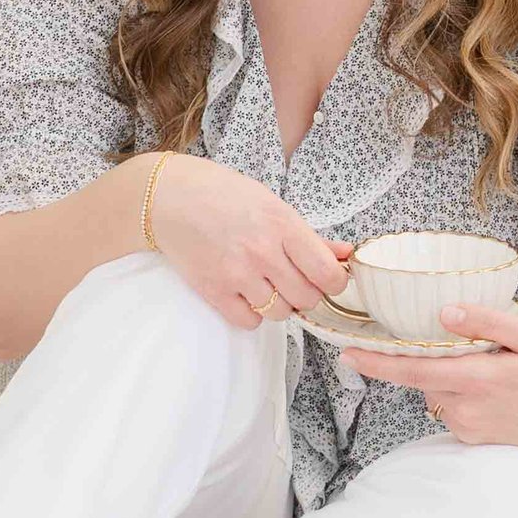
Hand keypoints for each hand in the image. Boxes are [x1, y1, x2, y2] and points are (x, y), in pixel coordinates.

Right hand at [144, 154, 355, 332]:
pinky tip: (246, 293)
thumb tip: (348, 255)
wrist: (170, 198)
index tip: (329, 279)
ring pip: (281, 313)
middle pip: (307, 298)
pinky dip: (253, 314)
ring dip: (280, 304)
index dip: (335, 282)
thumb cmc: (224, 195)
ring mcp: (237, 274)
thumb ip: (312, 237)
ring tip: (268, 284)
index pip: (327, 273)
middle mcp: (263, 252)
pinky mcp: (214, 291)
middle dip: (307, 293)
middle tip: (295, 280)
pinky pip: (249, 322)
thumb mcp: (273, 205)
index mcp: (283, 224)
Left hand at [337, 297, 517, 448]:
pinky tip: (485, 379)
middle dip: (412, 359)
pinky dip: (455, 388)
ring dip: (442, 373)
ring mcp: (469, 427)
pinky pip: (450, 406)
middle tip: (425, 336)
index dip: (377, 364)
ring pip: (436, 392)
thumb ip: (489, 322)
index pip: (413, 371)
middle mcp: (466, 409)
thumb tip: (444, 312)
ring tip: (479, 357)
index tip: (346, 353)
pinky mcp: (475, 437)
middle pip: (421, 379)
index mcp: (477, 380)